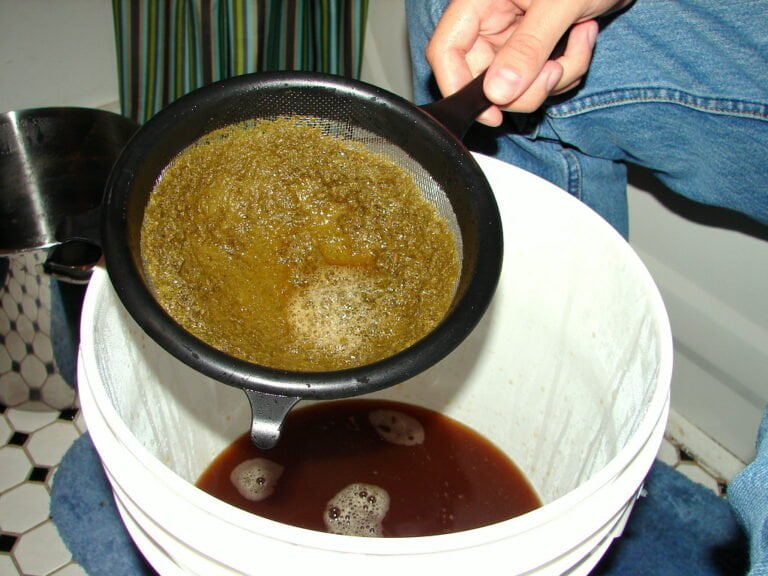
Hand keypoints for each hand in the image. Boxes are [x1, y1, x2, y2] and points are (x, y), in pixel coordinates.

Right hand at [425, 0, 632, 124]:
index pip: (446, 50)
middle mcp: (490, 19)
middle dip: (524, 88)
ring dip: (553, 79)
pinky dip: (566, 71)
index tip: (491, 112)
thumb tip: (498, 92)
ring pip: (514, 86)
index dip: (459, 86)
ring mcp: (511, 36)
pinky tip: (583, 37)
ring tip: (579, 41)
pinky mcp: (534, 47)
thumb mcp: (560, 4)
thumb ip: (528, 48)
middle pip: (482, 78)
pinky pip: (539, 79)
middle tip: (554, 71)